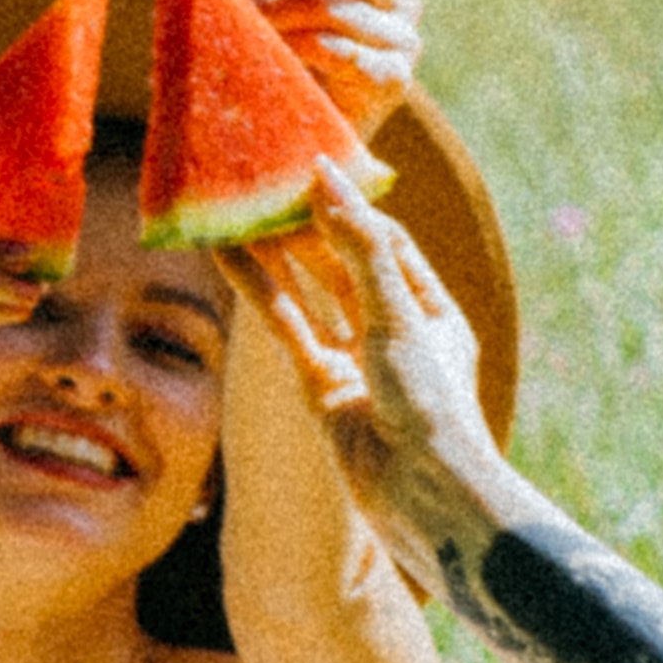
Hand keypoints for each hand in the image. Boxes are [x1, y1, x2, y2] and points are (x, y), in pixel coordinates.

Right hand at [218, 156, 487, 549]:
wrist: (418, 493)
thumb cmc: (428, 400)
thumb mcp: (398, 313)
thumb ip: (361, 248)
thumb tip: (328, 180)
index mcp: (434, 313)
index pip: (388, 243)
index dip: (351, 208)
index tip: (313, 170)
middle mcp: (395, 334)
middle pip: (346, 264)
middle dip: (309, 225)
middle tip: (269, 181)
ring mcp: (355, 361)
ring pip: (311, 294)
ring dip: (279, 253)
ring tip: (241, 206)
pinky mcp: (319, 387)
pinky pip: (286, 328)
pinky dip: (259, 292)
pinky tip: (229, 255)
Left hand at [229, 0, 434, 128]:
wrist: (282, 142)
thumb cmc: (270, 62)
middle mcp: (397, 1)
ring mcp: (402, 42)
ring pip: (335, 1)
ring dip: (280, 13)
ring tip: (253, 32)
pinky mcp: (395, 82)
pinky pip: (342, 49)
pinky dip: (301, 52)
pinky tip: (284, 64)